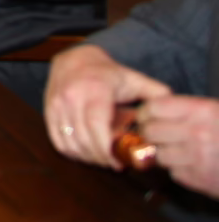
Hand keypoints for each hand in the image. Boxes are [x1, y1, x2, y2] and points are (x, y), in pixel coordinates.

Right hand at [47, 45, 170, 168]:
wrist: (74, 58)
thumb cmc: (107, 72)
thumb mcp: (133, 78)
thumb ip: (155, 93)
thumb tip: (173, 110)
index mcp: (94, 90)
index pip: (96, 126)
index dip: (106, 148)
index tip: (118, 161)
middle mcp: (71, 97)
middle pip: (83, 138)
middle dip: (100, 157)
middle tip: (114, 163)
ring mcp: (56, 104)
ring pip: (69, 142)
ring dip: (86, 156)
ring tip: (101, 158)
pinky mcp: (48, 110)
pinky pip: (57, 139)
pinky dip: (70, 151)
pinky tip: (84, 152)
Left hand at [140, 94, 218, 195]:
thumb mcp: (217, 111)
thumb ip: (189, 110)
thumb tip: (154, 110)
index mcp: (202, 111)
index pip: (154, 108)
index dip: (147, 112)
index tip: (148, 116)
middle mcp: (197, 134)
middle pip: (150, 132)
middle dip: (151, 133)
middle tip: (158, 134)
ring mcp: (198, 159)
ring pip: (160, 155)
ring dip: (165, 154)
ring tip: (179, 150)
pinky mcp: (202, 181)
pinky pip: (175, 174)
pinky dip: (180, 170)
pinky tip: (193, 165)